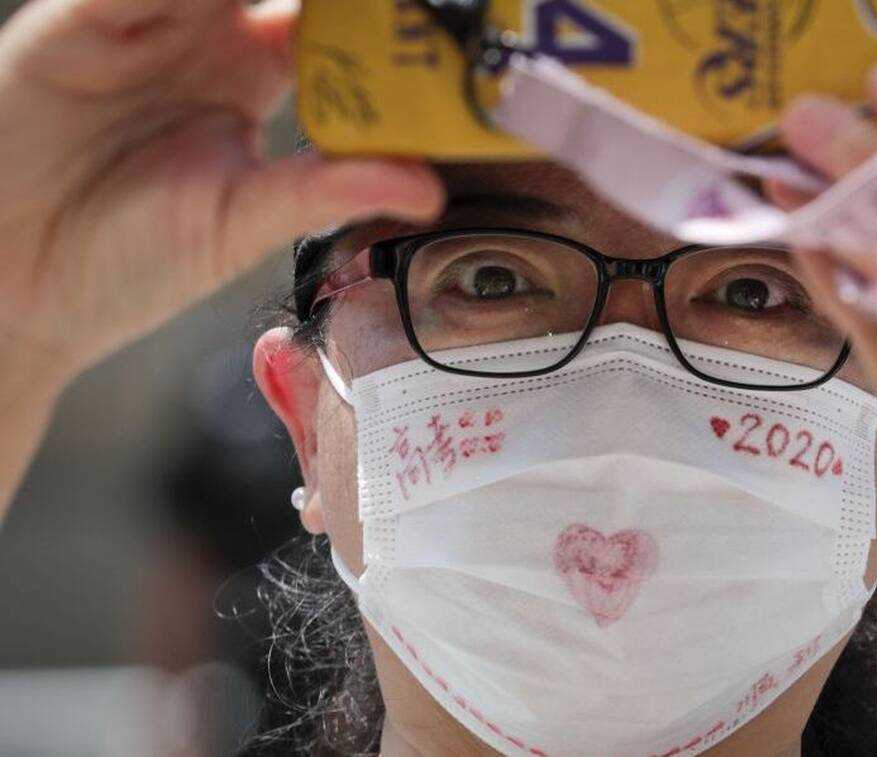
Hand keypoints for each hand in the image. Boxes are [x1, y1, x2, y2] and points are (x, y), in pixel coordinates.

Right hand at [0, 0, 443, 384]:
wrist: (15, 288)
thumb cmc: (129, 260)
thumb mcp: (241, 224)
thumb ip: (324, 190)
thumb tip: (428, 189)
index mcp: (256, 75)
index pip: (332, 19)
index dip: (380, 12)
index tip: (444, 13)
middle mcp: (205, 33)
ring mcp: (145, 19)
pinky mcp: (78, 22)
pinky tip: (223, 0)